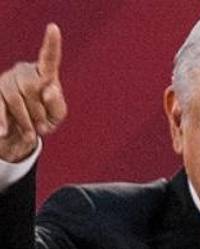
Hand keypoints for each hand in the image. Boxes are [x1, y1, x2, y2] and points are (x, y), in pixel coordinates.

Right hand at [0, 23, 65, 162]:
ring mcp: (6, 79)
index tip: (54, 28)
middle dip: (38, 111)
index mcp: (44, 74)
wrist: (22, 131)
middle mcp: (24, 71)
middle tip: (43, 128)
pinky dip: (2, 119)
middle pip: (31, 87)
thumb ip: (57, 104)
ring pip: (14, 97)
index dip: (52, 43)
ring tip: (31, 134)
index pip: (50, 58)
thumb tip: (49, 89)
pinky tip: (3, 132)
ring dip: (24, 119)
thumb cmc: (45, 119)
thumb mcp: (56, 115)